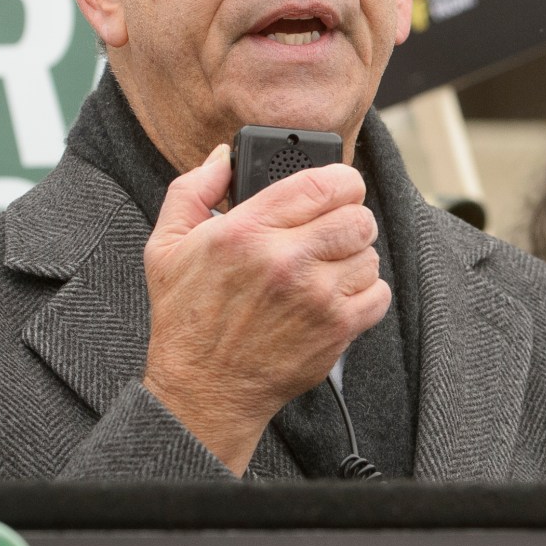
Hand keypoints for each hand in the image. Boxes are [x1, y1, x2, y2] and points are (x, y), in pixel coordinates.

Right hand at [142, 145, 390, 472]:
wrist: (203, 388)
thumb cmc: (185, 319)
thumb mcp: (166, 246)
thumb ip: (193, 189)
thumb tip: (223, 157)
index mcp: (247, 230)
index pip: (323, 182)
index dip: (340, 178)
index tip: (337, 186)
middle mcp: (286, 260)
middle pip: (357, 215)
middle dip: (349, 217)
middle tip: (332, 229)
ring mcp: (317, 296)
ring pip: (369, 253)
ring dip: (354, 257)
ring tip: (327, 267)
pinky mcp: (336, 329)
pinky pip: (378, 293)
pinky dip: (365, 292)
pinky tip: (336, 295)